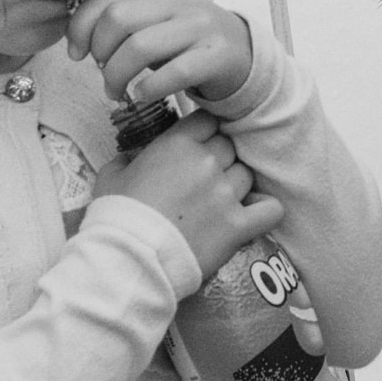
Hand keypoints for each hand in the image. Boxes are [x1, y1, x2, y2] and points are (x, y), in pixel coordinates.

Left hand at [67, 0, 255, 104]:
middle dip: (100, 52)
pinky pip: (175, 72)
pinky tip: (143, 95)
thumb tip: (77, 34)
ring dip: (117, 76)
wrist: (241, 53)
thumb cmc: (185, 41)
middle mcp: (178, 1)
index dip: (81, 25)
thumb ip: (120, 18)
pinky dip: (150, 88)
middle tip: (101, 72)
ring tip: (115, 92)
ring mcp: (200, 27)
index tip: (76, 52)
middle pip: (118, 19)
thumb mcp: (153, 21)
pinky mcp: (216, 55)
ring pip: (140, 46)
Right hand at [92, 109, 283, 278]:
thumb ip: (126, 160)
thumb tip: (130, 159)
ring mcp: (226, 194)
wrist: (127, 260)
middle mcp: (208, 162)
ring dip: (235, 185)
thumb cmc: (115, 217)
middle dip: (218, 159)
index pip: (208, 120)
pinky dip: (265, 210)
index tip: (197, 145)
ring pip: (246, 174)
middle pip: (229, 146)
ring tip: (218, 202)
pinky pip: (270, 209)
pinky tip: (253, 214)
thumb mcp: (111, 177)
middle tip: (202, 180)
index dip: (204, 132)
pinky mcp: (238, 226)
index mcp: (178, 144)